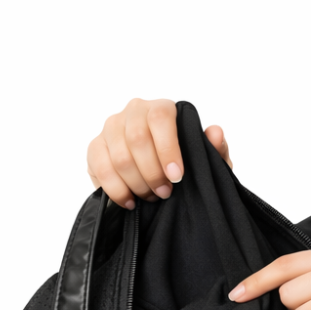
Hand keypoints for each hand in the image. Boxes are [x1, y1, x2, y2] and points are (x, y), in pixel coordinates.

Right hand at [87, 98, 231, 206]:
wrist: (164, 178)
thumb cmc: (186, 164)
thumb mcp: (206, 161)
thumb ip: (215, 148)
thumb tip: (215, 132)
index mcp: (162, 108)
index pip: (159, 119)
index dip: (167, 149)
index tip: (176, 177)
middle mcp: (134, 111)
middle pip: (137, 139)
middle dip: (152, 172)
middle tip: (165, 193)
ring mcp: (111, 127)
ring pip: (119, 157)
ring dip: (137, 183)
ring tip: (151, 197)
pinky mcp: (95, 147)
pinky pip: (100, 168)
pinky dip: (116, 190)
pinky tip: (130, 201)